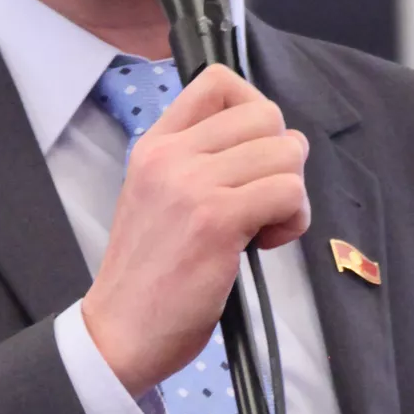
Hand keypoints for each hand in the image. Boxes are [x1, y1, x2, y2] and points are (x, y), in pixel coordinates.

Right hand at [80, 65, 310, 396]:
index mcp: (156, 145)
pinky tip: (265, 243)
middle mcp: (172, 156)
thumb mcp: (156, 196)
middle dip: (282, 156)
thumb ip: (197, 161)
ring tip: (264, 225)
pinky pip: (288, 192)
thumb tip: (264, 142)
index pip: (217, 82)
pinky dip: (292, 219)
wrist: (121, 331)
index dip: (253, 110)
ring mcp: (193, 185)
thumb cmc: (149, 273)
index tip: (252, 153)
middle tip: (262, 197)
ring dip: (291, 192)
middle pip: (266, 114)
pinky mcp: (217, 221)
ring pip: (286, 152)